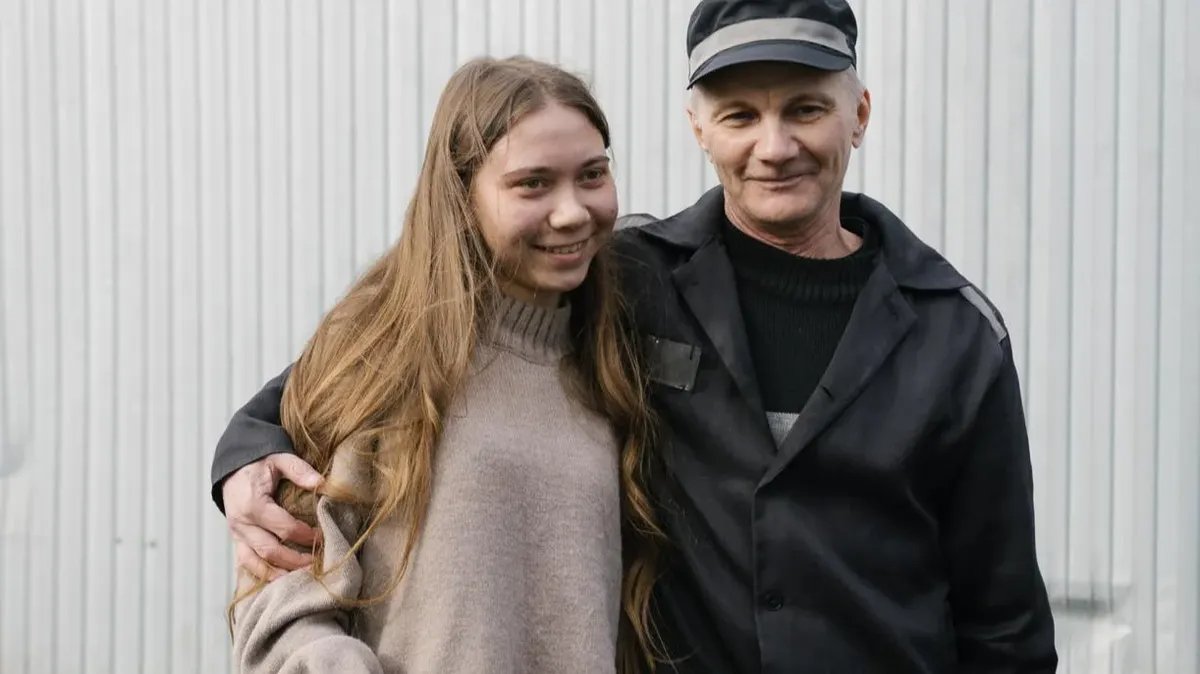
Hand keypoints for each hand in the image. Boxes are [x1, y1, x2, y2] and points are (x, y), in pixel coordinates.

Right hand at [223, 453, 323, 579]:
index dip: (306, 536)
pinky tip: (279, 581)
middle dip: (296, 560)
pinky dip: (262, 574)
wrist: (232, 467)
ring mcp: (237, 534)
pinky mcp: (236, 540)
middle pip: (271, 550)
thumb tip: (322, 483)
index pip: (284, 528)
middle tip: (318, 564)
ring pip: (256, 562)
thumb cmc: (258, 464)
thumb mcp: (279, 459)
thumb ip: (299, 470)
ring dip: (278, 574)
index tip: (324, 537)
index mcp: (253, 505)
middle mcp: (242, 524)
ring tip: (300, 579)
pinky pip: (246, 562)